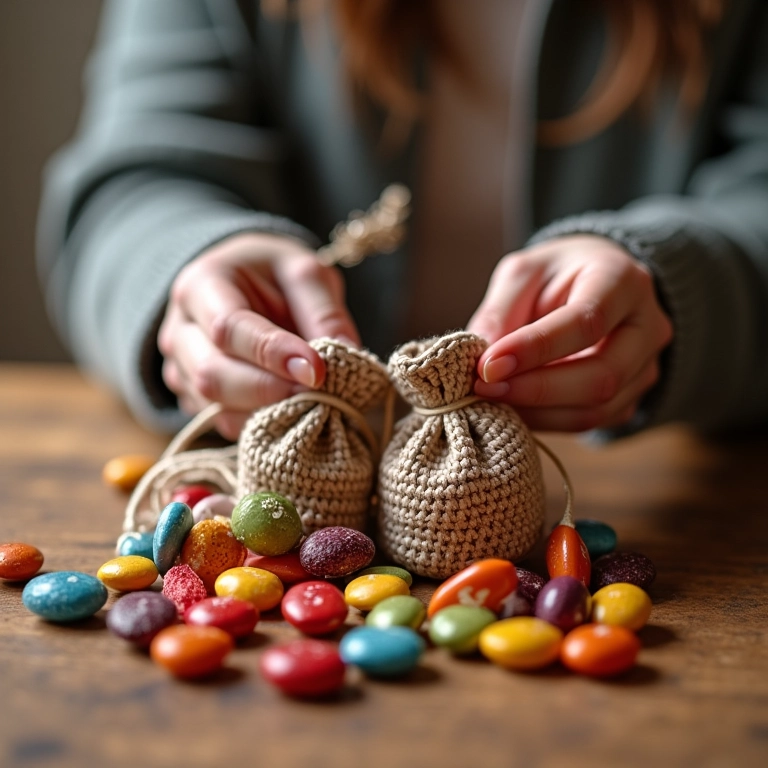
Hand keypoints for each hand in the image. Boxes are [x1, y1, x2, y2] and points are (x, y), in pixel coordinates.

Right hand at [158, 232, 359, 438]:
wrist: (246, 285)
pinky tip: (290, 411)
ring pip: (214, 406)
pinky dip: (259, 424)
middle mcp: (179, 329)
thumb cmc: (275, 276)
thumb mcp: (305, 273)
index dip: (273, 354)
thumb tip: (345, 353)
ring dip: (266, 412)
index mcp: (201, 284)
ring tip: (310, 402)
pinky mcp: (192, 397)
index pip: (229, 327)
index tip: (317, 370)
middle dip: (269, 390)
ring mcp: (179, 367)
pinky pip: (221, 422)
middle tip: (319, 393)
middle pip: (212, 374)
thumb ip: (323, 311)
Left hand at [466, 235, 672, 431]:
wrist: (592, 287)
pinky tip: (513, 407)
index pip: (586, 322)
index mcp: (623, 280)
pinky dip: (545, 421)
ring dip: (536, 411)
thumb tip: (479, 358)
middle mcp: (647, 327)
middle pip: (601, 376)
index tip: (487, 366)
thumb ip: (500, 311)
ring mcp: (645, 368)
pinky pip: (588, 422)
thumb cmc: (554, 276)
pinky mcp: (630, 398)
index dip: (534, 349)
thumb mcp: (522, 274)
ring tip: (491, 399)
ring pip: (596, 408)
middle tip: (482, 388)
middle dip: (535, 389)